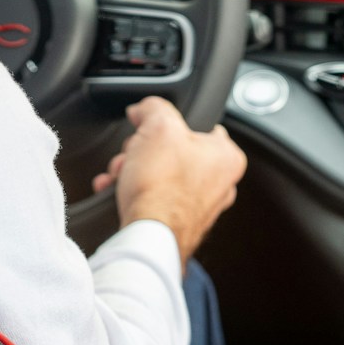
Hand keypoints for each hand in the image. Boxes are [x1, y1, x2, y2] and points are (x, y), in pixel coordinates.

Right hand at [93, 97, 246, 263]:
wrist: (148, 237)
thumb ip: (153, 107)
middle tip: (132, 154)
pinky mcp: (179, 223)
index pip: (200, 125)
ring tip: (120, 174)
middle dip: (144, 150)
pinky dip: (135, 192)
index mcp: (226, 157)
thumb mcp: (158, 126)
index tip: (151, 125)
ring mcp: (200, 207)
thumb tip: (144, 109)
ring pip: (161, 175)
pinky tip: (117, 190)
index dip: (170, 123)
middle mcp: (220, 184)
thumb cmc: (161, 188)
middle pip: (174, 151)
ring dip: (134, 171)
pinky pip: (154, 198)